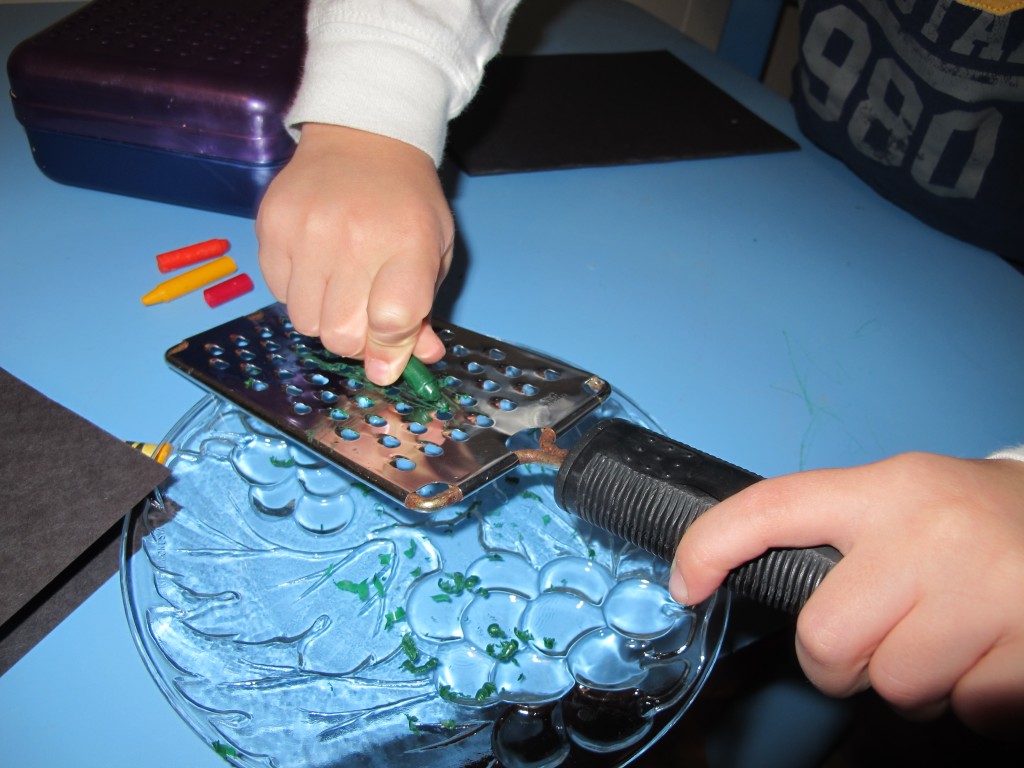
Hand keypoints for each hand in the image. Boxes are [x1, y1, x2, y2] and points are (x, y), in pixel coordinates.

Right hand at [256, 123, 453, 384]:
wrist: (363, 138)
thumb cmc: (406, 201)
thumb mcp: (434, 250)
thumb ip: (422, 310)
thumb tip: (402, 364)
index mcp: (407, 244)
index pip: (391, 321)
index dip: (389, 349)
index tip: (388, 352)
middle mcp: (355, 238)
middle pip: (341, 333)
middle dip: (355, 342)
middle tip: (364, 321)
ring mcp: (306, 231)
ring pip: (305, 321)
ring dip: (324, 319)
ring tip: (339, 289)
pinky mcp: (271, 226)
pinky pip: (278, 293)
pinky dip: (297, 293)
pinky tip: (316, 266)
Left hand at [669, 453, 1023, 736]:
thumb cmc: (974, 518)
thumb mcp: (904, 497)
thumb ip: (837, 532)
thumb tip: (746, 577)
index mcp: (886, 491)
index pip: (771, 508)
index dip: (711, 546)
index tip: (685, 583)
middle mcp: (928, 535)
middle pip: (825, 637)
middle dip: (835, 663)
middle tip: (872, 645)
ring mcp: (984, 591)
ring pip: (894, 686)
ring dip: (910, 683)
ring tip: (947, 638)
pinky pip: (966, 709)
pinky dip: (972, 697)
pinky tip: (991, 652)